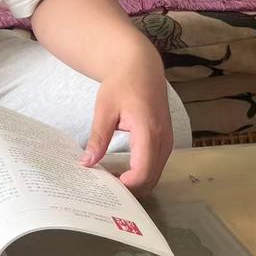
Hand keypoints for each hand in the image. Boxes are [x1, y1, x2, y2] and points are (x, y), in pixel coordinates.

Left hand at [81, 53, 173, 195]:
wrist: (141, 67)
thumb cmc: (122, 84)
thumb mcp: (104, 109)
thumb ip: (98, 138)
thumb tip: (87, 163)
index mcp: (148, 131)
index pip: (142, 171)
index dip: (126, 185)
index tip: (106, 186)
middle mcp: (163, 140)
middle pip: (151, 178)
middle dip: (130, 188)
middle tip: (105, 188)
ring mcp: (168, 141)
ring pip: (155, 174)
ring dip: (137, 182)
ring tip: (112, 181)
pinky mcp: (166, 140)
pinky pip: (157, 165)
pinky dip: (143, 173)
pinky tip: (124, 171)